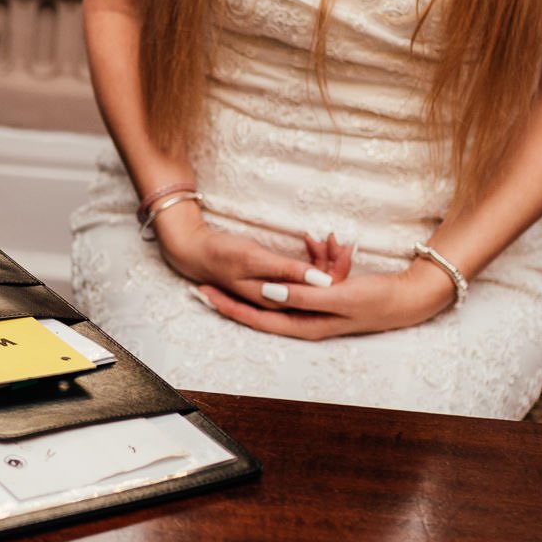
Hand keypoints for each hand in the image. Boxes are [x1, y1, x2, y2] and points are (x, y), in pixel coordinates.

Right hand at [152, 203, 347, 310]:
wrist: (195, 252)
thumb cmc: (222, 254)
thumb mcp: (255, 259)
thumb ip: (289, 271)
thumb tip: (324, 283)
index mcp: (278, 301)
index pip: (321, 294)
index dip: (338, 273)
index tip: (346, 250)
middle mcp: (281, 302)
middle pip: (320, 289)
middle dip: (334, 264)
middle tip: (338, 241)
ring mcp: (278, 292)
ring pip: (313, 279)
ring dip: (324, 258)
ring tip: (331, 239)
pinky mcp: (275, 281)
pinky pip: (303, 272)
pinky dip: (312, 256)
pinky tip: (313, 240)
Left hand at [191, 237, 456, 339]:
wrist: (411, 298)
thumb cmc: (376, 299)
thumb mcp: (336, 297)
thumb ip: (301, 296)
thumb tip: (267, 295)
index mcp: (305, 324)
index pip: (257, 318)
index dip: (231, 307)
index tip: (206, 294)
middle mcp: (307, 320)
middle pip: (266, 306)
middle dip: (244, 290)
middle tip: (212, 279)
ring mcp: (318, 309)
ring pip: (291, 284)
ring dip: (298, 261)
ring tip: (314, 239)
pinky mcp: (328, 296)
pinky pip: (310, 277)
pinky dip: (314, 259)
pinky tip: (325, 240)